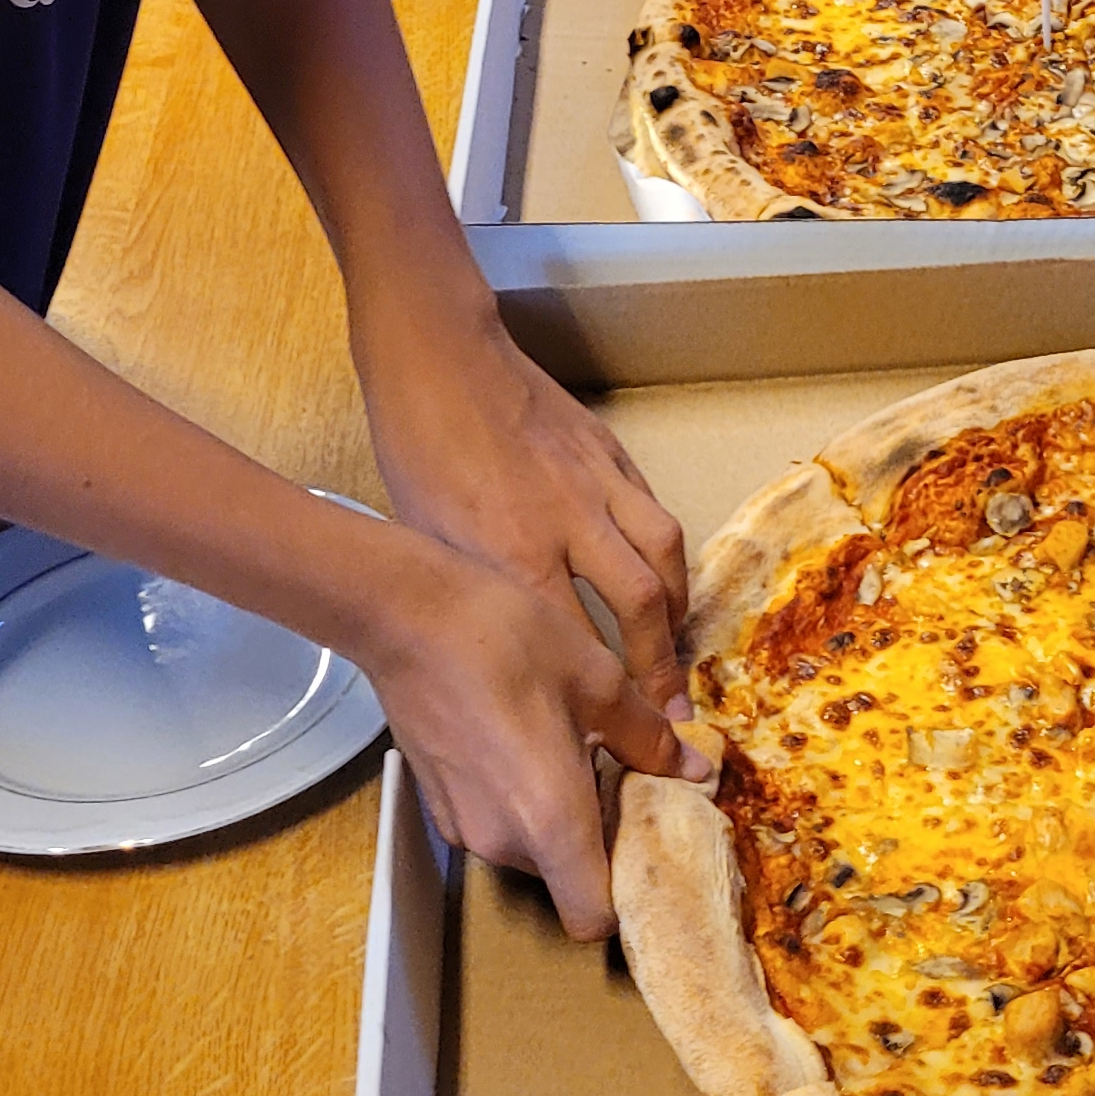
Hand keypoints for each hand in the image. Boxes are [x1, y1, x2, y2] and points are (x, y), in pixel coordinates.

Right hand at [347, 524, 703, 938]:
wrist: (410, 614)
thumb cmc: (510, 640)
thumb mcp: (599, 681)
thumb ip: (648, 738)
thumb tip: (693, 770)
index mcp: (549, 821)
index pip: (591, 919)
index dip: (626, 897)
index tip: (650, 846)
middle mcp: (502, 841)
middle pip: (568, 879)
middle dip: (604, 841)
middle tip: (630, 777)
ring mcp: (463, 827)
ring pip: (534, 850)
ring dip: (565, 818)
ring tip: (584, 750)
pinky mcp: (439, 806)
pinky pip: (499, 824)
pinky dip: (525, 803)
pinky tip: (534, 740)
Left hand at [361, 306, 692, 706]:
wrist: (440, 362)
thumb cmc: (418, 451)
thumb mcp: (430, 538)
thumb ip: (480, 590)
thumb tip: (511, 648)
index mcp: (513, 552)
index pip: (575, 641)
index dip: (602, 694)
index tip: (614, 733)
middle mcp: (567, 521)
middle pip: (639, 604)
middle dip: (661, 664)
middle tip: (673, 709)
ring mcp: (597, 482)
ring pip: (664, 552)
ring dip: (676, 607)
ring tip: (676, 643)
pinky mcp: (610, 451)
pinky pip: (653, 509)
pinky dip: (664, 551)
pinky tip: (661, 574)